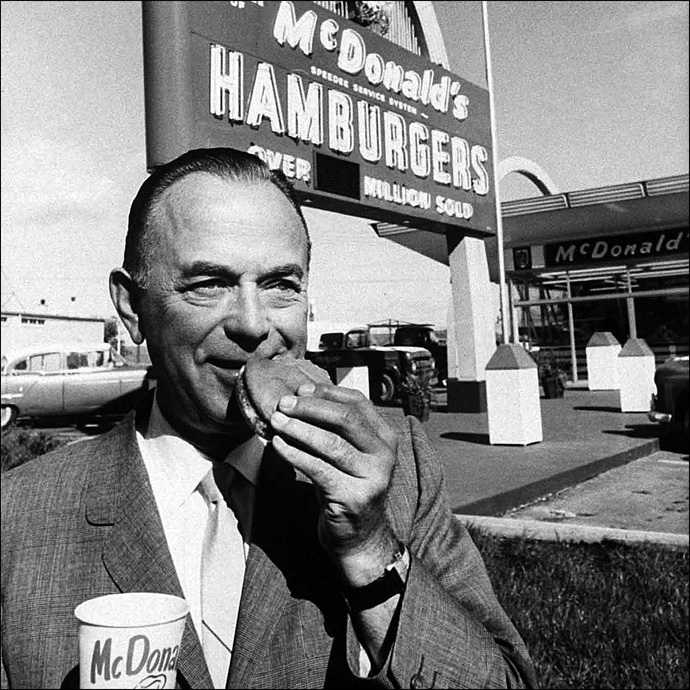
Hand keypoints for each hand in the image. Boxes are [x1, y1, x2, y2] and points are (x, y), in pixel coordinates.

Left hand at [270, 382, 399, 584]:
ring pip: (332, 443)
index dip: (327, 393)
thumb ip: (335, 429)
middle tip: (283, 404)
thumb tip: (299, 398)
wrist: (360, 538)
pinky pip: (318, 469)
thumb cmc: (348, 489)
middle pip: (346, 419)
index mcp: (386, 437)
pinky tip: (278, 445)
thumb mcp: (349, 455)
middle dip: (311, 408)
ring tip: (276, 422)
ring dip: (299, 429)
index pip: (358, 403)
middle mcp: (384, 455)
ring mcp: (372, 477)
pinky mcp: (353, 497)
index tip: (300, 390)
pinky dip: (295, 454)